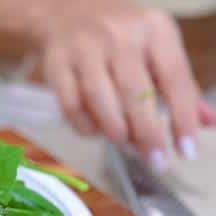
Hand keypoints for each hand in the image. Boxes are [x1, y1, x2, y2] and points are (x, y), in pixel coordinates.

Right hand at [0, 0, 215, 167]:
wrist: (67, 9)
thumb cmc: (121, 34)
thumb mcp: (157, 47)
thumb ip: (180, 85)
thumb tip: (207, 122)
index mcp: (155, 30)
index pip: (175, 78)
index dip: (182, 117)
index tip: (186, 149)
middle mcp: (120, 36)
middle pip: (136, 93)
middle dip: (148, 133)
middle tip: (156, 159)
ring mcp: (84, 49)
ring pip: (101, 100)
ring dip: (116, 131)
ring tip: (126, 145)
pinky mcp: (56, 64)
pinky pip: (70, 105)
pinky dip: (85, 126)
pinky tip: (97, 132)